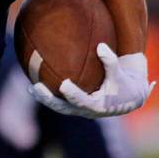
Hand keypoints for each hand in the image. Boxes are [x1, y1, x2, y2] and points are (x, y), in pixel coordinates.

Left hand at [29, 43, 154, 117]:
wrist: (128, 98)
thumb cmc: (123, 83)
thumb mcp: (120, 74)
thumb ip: (111, 61)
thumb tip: (101, 46)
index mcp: (98, 106)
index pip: (82, 101)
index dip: (73, 94)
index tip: (64, 84)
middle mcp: (86, 111)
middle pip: (63, 107)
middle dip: (48, 99)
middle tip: (36, 87)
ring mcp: (79, 110)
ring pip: (58, 106)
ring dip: (44, 99)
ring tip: (30, 88)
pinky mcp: (75, 107)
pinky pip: (59, 102)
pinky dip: (48, 95)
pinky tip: (36, 84)